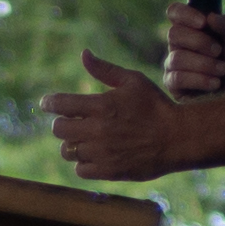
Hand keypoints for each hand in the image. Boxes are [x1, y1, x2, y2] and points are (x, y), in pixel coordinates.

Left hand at [43, 52, 183, 182]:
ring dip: (72, 144)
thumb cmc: (156, 105)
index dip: (49, 103)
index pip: (60, 104)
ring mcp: (102, 153)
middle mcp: (98, 130)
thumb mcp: (133, 81)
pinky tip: (93, 155)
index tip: (46, 104)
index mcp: (101, 105)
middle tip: (70, 123)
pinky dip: (82, 163)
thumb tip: (83, 54)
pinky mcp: (109, 171)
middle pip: (59, 130)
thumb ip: (105, 69)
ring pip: (67, 151)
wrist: (177, 138)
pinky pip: (80, 170)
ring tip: (84, 140)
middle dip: (61, 124)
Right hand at [162, 2, 224, 97]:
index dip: (185, 14)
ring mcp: (172, 64)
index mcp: (191, 28)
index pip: (175, 12)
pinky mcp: (172, 84)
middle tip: (218, 51)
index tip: (203, 22)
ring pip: (177, 58)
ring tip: (222, 70)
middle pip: (174, 34)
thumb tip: (211, 17)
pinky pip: (177, 78)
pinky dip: (199, 79)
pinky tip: (215, 83)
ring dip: (204, 64)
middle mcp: (178, 44)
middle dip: (199, 42)